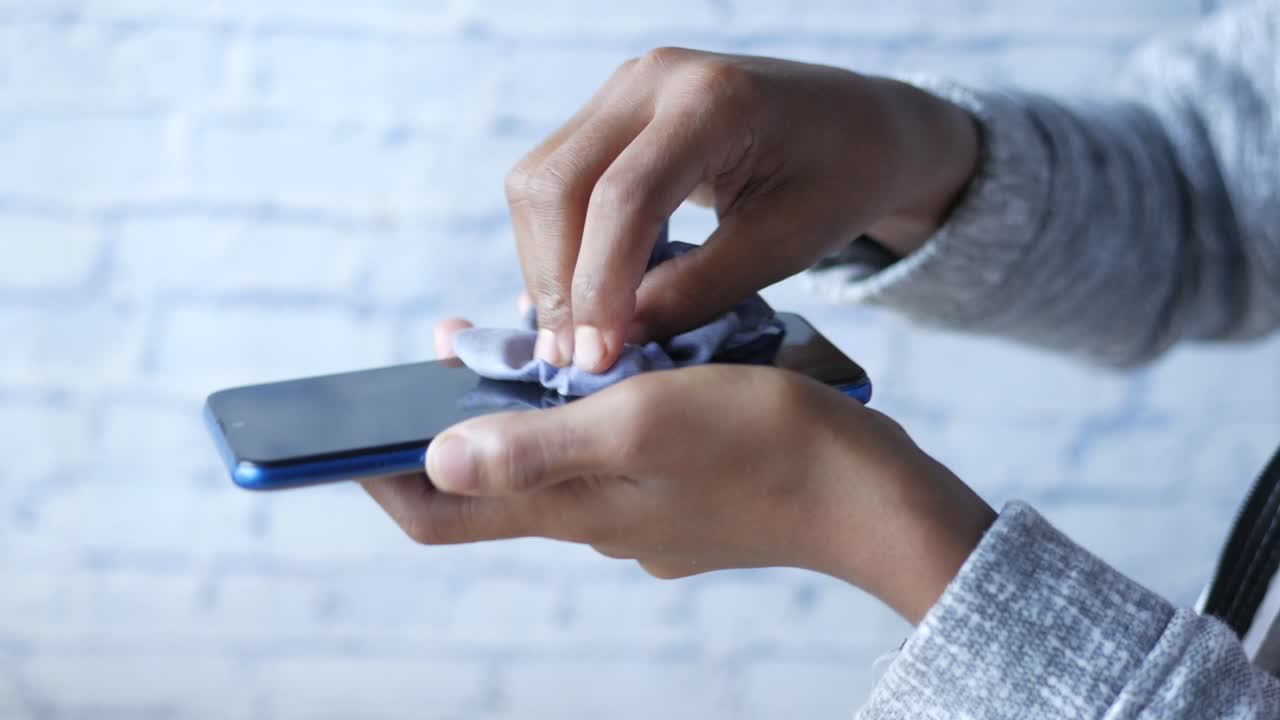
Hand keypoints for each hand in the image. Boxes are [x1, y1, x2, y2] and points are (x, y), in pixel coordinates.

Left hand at [361, 320, 994, 623]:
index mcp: (570, 506)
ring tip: (534, 344)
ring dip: (529, 411)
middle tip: (450, 353)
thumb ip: (536, 447)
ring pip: (555, 464)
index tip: (340, 437)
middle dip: (454, 425)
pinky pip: (609, 457)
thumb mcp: (642, 424)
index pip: (439, 513)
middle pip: (491, 484)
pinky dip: (589, 414)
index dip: (377, 476)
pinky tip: (618, 369)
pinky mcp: (679, 497)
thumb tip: (432, 462)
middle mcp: (593, 520)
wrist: (874, 495)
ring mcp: (639, 515)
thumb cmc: (766, 447)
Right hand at [506, 47, 977, 370]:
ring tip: (573, 339)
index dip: (600, 286)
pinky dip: (556, 243)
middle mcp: (653, 77)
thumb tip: (616, 339)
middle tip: (574, 360)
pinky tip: (579, 298)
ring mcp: (624, 87)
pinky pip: (553, 178)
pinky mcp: (610, 110)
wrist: (855, 123)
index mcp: (714, 100)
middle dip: (558, 281)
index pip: (624, 197)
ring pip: (539, 181)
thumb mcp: (784, 246)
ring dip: (547, 265)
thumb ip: (698, 290)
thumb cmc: (838, 179)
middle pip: (557, 183)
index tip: (597, 359)